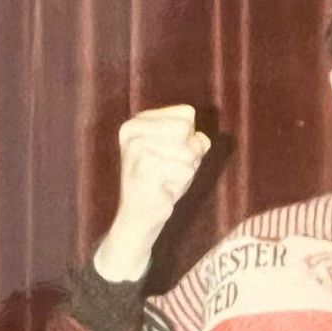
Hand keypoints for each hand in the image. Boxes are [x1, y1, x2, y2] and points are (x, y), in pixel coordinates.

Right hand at [97, 105, 211, 279]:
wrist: (140, 216)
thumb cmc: (163, 181)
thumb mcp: (183, 153)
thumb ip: (196, 140)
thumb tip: (198, 142)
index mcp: (138, 122)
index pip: (187, 114)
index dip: (190, 137)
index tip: (171, 154)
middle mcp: (133, 130)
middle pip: (187, 130)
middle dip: (189, 154)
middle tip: (169, 169)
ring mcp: (136, 149)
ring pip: (188, 152)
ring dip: (185, 171)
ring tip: (165, 180)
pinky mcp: (143, 169)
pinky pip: (185, 171)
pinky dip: (180, 184)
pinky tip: (162, 190)